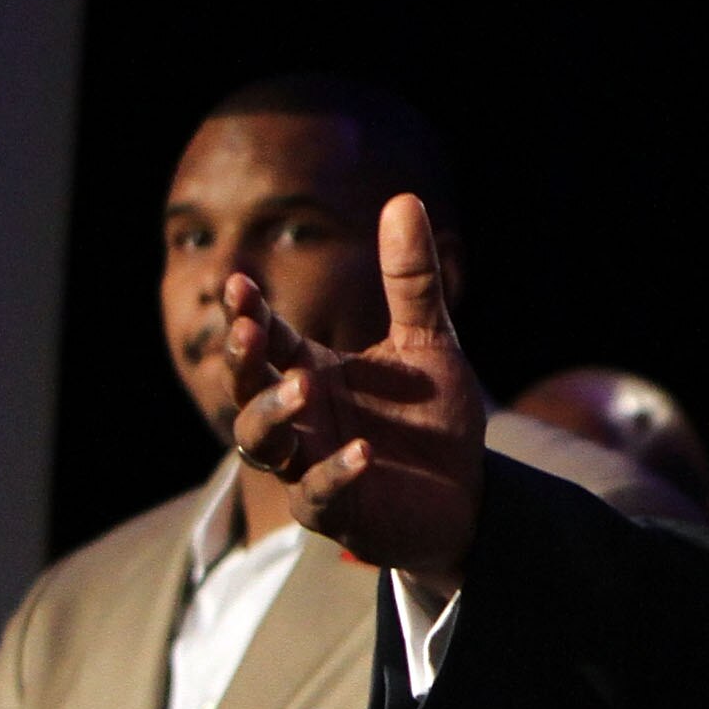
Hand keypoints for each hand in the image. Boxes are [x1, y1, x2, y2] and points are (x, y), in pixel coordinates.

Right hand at [229, 195, 489, 597]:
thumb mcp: (428, 339)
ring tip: (303, 386)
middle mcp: (300, 418)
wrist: (468, 493)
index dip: (248, 313)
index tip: (240, 282)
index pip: (265, 338)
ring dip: (272, 414)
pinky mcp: (339, 512)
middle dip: (240, 359)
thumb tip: (403, 197)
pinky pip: (318, 494)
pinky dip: (334, 472)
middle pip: (244, 388)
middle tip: (249, 329)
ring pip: (260, 444)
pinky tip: (362, 450)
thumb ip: (410, 279)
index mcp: (310, 372)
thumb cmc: (433, 418)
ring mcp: (310, 465)